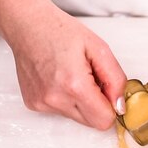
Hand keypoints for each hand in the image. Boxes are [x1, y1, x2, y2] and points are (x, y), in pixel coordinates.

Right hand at [0, 0, 126, 129]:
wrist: (27, 25)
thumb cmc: (60, 31)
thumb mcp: (99, 48)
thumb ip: (116, 79)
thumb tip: (119, 106)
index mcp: (74, 85)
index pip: (104, 120)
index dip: (111, 106)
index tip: (108, 90)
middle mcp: (55, 99)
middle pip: (91, 122)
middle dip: (97, 104)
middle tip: (91, 78)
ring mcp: (41, 104)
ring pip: (76, 117)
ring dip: (81, 101)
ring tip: (72, 75)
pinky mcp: (33, 104)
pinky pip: (60, 111)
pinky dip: (65, 98)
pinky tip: (58, 78)